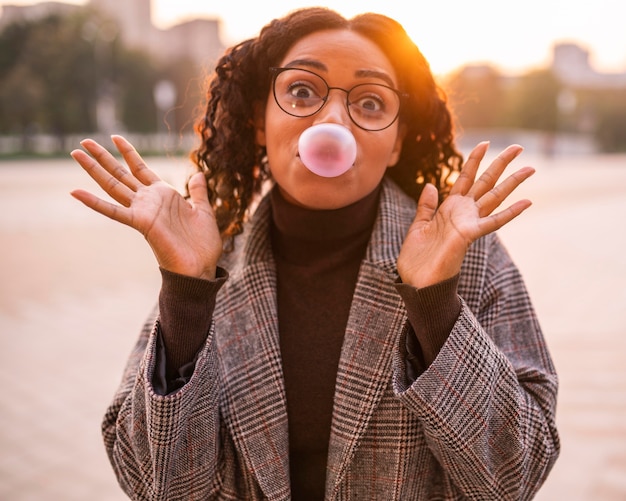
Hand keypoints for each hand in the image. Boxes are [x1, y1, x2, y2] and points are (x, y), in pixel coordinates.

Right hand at [70, 135, 221, 278]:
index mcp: (164, 195)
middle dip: (103, 157)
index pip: (141, 169)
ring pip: (114, 186)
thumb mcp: (203, 211)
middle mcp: (149, 201)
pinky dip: (95, 202)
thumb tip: (198, 173)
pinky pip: (114, 211)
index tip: (115, 137)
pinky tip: (75, 192)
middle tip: (84, 142)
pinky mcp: (141, 224)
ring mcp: (143, 211)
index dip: (129, 153)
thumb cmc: (203, 244)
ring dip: (94, 169)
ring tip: (75, 153)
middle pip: (121, 174)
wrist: (202, 267)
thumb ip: (198, 192)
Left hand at [397, 141, 533, 287]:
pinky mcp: (469, 235)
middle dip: (501, 164)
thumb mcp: (418, 227)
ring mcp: (468, 223)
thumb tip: (431, 186)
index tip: (485, 143)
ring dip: (512, 182)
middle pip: (485, 182)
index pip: (464, 178)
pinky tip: (528, 201)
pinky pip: (493, 222)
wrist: (416, 282)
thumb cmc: (417, 259)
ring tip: (531, 167)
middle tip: (519, 146)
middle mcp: (462, 213)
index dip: (473, 160)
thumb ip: (426, 207)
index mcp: (449, 209)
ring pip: (494, 196)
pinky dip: (510, 212)